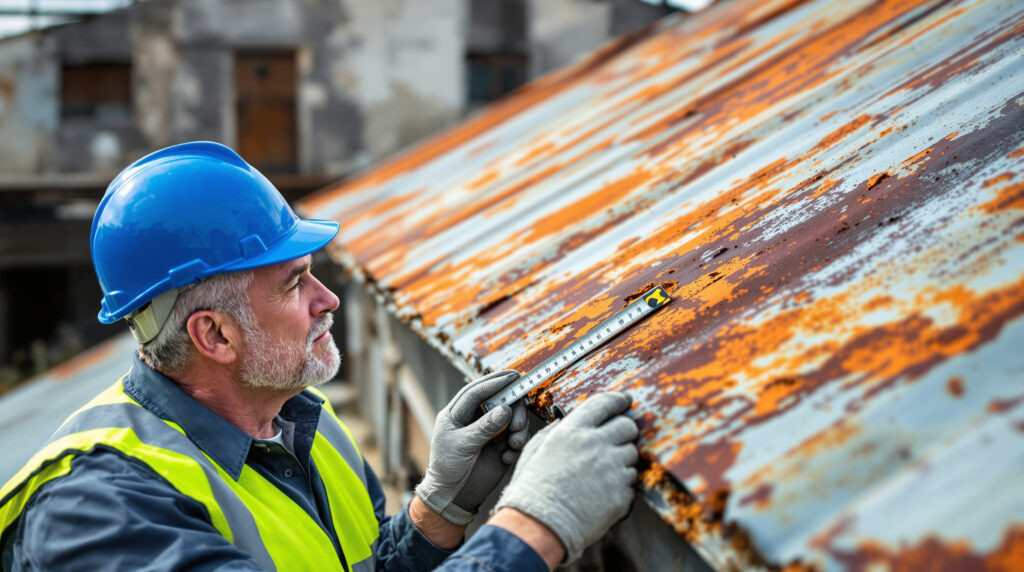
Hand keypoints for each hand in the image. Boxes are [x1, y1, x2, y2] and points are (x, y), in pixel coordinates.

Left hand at [415, 370, 528, 524]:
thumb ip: (484, 426)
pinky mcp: (502, 446)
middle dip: (513, 407)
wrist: (454, 497)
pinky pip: (517, 436)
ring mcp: (490, 432)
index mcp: (457, 413)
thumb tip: (505, 409)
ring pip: (512, 417)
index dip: (494, 382)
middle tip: (518, 420)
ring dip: (518, 428)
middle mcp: (475, 419)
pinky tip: (507, 457)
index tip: (513, 376)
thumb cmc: (449, 468)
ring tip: (513, 443)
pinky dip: (517, 444)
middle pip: (499, 401)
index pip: (476, 391)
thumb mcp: (463, 445)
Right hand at [492, 392, 638, 563]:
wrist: (539, 526)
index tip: (625, 401)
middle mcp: (596, 445)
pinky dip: (621, 486)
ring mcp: (612, 470)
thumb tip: (565, 421)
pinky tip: (601, 494)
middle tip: (614, 442)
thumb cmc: (532, 488)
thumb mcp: (536, 449)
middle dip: (624, 432)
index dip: (618, 400)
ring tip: (599, 476)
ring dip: (621, 461)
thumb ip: (555, 430)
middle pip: (627, 427)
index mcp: (573, 431)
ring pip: (632, 455)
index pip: (605, 403)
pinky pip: (631, 482)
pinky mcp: (622, 494)